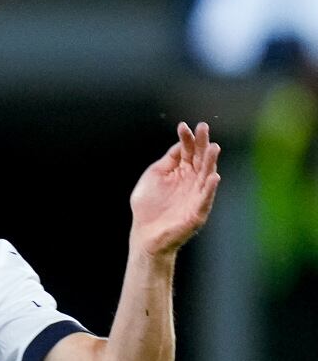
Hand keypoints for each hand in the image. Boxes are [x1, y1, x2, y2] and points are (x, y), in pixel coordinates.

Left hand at [129, 121, 219, 258]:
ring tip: (213, 148)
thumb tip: (180, 144)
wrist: (146, 234)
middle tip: (204, 128)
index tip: (183, 126)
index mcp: (180, 171)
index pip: (186, 151)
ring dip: (210, 162)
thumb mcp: (154, 177)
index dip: (186, 138)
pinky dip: (209, 188)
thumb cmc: (148, 206)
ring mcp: (196, 194)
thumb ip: (167, 161)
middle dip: (201, 143)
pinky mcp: (198, 211)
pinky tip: (213, 177)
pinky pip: (205, 198)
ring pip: (206, 175)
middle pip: (199, 158)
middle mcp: (191, 180)